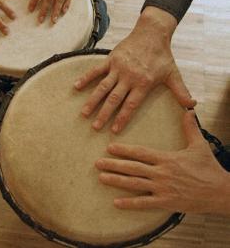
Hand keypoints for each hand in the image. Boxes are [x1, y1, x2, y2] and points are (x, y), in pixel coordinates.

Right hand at [74, 7, 195, 132]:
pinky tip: (76, 87)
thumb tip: (192, 106)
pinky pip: (96, 70)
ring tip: (84, 113)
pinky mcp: (110, 59)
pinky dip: (85, 78)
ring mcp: (118, 68)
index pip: (131, 105)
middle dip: (104, 114)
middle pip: (114, 99)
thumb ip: (180, 91)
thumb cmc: (162, 55)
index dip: (122, 118)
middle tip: (95, 127)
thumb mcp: (173, 74)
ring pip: (103, 87)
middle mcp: (129, 77)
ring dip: (93, 101)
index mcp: (143, 83)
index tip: (113, 130)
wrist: (152, 32)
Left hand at [95, 111, 229, 214]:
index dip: (124, 150)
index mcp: (167, 158)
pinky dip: (130, 203)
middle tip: (97, 163)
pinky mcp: (166, 202)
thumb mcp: (199, 145)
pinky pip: (145, 203)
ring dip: (116, 181)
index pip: (141, 152)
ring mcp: (163, 188)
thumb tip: (188, 110)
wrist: (221, 192)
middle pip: (133, 168)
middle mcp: (162, 173)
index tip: (110, 147)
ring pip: (134, 184)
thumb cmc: (209, 169)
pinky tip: (116, 202)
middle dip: (113, 165)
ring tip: (101, 177)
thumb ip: (190, 128)